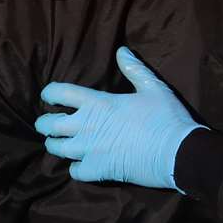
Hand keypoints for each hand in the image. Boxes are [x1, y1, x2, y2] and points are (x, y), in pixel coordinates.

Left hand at [35, 46, 202, 190]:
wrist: (178, 152)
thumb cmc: (165, 116)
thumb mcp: (152, 87)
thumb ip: (133, 68)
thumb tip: (121, 50)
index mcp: (97, 103)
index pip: (60, 92)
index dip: (49, 93)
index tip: (48, 96)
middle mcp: (87, 126)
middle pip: (50, 124)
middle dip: (44, 123)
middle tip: (48, 124)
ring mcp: (90, 150)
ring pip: (56, 149)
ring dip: (55, 145)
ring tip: (60, 144)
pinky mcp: (98, 171)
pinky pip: (74, 171)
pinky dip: (75, 168)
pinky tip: (81, 164)